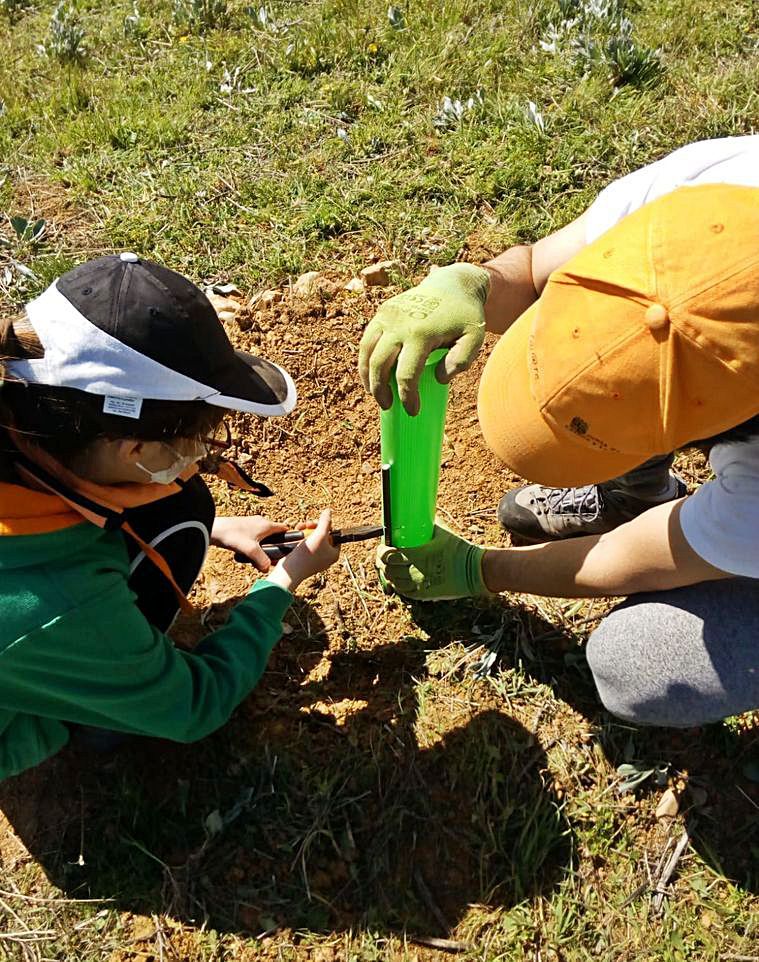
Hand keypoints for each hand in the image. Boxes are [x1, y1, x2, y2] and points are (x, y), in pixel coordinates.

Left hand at [211, 515, 288, 572]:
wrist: (213, 529)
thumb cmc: (232, 535)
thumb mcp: (250, 550)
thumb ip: (262, 560)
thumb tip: (267, 569)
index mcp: (266, 525)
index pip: (285, 529)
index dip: (289, 539)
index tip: (288, 550)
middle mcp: (260, 522)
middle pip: (274, 535)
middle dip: (274, 548)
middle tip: (270, 560)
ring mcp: (251, 525)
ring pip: (262, 538)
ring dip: (261, 549)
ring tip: (256, 559)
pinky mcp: (242, 529)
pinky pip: (253, 539)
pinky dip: (253, 547)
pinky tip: (246, 555)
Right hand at [266, 510, 339, 592]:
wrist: (289, 571)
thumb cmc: (306, 555)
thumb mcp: (319, 535)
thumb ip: (325, 522)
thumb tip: (329, 511)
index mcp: (334, 553)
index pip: (334, 535)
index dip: (326, 526)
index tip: (317, 523)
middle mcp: (326, 557)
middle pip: (322, 535)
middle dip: (313, 527)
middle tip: (306, 524)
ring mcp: (315, 559)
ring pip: (312, 538)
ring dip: (305, 530)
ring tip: (298, 528)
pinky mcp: (304, 559)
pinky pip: (305, 544)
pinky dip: (300, 538)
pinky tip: (295, 533)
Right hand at [358, 263, 489, 414]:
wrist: (452, 284)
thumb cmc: (465, 316)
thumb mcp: (474, 338)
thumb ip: (463, 360)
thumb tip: (439, 379)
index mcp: (421, 333)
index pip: (407, 374)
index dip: (407, 397)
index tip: (413, 411)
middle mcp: (399, 323)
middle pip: (380, 365)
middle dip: (380, 391)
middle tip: (389, 406)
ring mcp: (388, 316)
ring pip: (367, 352)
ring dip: (367, 377)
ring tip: (375, 394)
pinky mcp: (382, 312)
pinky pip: (367, 340)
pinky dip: (365, 360)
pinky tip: (371, 375)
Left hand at [375, 522, 489, 599]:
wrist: (475, 571)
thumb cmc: (460, 549)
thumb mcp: (442, 533)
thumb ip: (429, 525)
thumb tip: (420, 515)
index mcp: (419, 555)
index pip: (390, 556)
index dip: (381, 552)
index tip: (382, 547)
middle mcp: (416, 571)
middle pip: (389, 569)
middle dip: (382, 562)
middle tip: (382, 556)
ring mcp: (420, 584)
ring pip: (394, 582)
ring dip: (388, 574)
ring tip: (388, 567)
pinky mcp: (425, 594)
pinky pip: (404, 592)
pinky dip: (397, 585)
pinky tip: (396, 580)